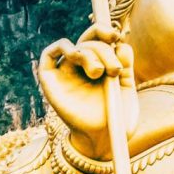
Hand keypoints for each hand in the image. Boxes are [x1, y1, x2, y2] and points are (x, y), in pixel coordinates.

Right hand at [35, 28, 135, 162]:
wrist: (104, 141)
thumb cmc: (116, 119)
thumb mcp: (126, 86)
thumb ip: (125, 62)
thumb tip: (120, 43)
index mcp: (98, 66)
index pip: (97, 38)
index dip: (105, 31)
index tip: (118, 37)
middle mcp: (81, 69)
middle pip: (88, 42)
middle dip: (103, 49)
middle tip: (114, 70)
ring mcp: (65, 76)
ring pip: (75, 48)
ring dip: (90, 53)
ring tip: (100, 73)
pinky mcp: (51, 84)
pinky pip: (47, 56)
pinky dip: (61, 48)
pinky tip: (75, 56)